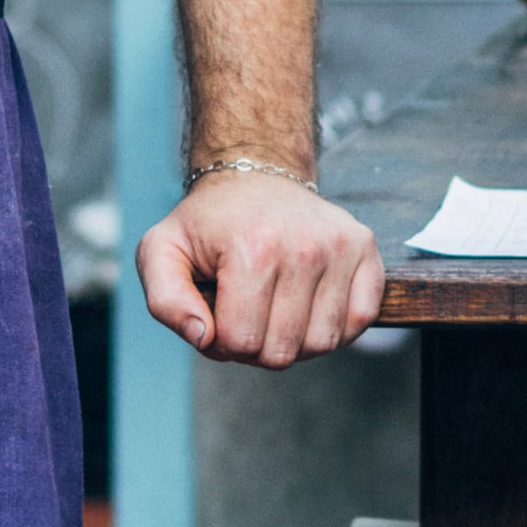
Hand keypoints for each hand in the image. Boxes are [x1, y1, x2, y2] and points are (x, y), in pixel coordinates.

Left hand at [135, 172, 385, 366]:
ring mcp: (339, 245)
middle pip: (282, 351)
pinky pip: (359, 321)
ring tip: (275, 306)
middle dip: (256, 345)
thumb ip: (165, 301)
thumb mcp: (162, 251)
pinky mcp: (365, 247)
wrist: (254, 174)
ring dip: (295, 339)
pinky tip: (309, 303)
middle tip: (245, 310)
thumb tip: (203, 337)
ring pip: (323, 344)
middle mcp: (304, 246)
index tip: (216, 311)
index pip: (240, 343)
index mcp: (252, 248)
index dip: (220, 341)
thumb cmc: (208, 222)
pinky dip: (334, 326)